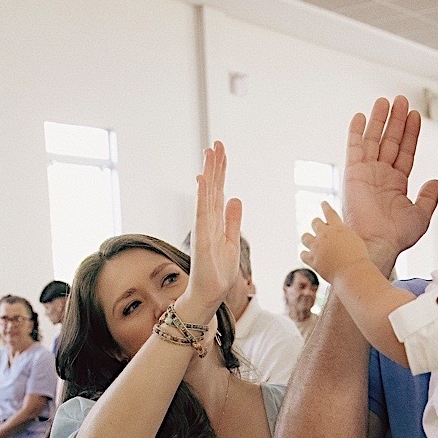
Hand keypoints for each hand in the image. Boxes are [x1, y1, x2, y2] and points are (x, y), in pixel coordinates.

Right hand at [183, 140, 242, 323]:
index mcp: (215, 220)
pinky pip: (202, 214)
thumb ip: (233, 220)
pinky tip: (203, 181)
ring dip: (209, 174)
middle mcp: (207, 220)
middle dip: (214, 166)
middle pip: (211, 188)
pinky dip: (202, 197)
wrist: (209, 293)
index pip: (218, 191)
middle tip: (216, 143)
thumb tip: (235, 198)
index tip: (221, 152)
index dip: (220, 171)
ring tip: (210, 153)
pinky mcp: (201, 238)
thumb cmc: (218, 271)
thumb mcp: (232, 240)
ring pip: (206, 195)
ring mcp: (203, 228)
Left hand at [300, 201, 369, 283]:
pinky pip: (303, 254)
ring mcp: (317, 247)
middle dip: (317, 224)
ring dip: (308, 238)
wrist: (352, 272)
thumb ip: (344, 235)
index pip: (329, 212)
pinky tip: (307, 255)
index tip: (323, 203)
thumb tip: (338, 235)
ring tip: (311, 241)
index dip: (325, 207)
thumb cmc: (358, 259)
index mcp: (338, 228)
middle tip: (319, 228)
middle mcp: (325, 235)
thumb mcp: (355, 241)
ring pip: (305, 237)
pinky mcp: (312, 260)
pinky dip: (305, 254)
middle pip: (315, 222)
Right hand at [343, 97, 437, 271]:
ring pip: (374, 140)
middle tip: (401, 100)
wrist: (377, 243)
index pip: (405, 151)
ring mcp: (367, 173)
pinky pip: (354, 148)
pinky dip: (357, 132)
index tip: (414, 115)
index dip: (410, 133)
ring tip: (385, 101)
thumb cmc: (396, 236)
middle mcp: (381, 175)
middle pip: (390, 140)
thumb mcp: (420, 215)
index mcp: (396, 183)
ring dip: (379, 120)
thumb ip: (429, 197)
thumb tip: (437, 181)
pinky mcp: (353, 174)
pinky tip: (361, 117)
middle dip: (396, 120)